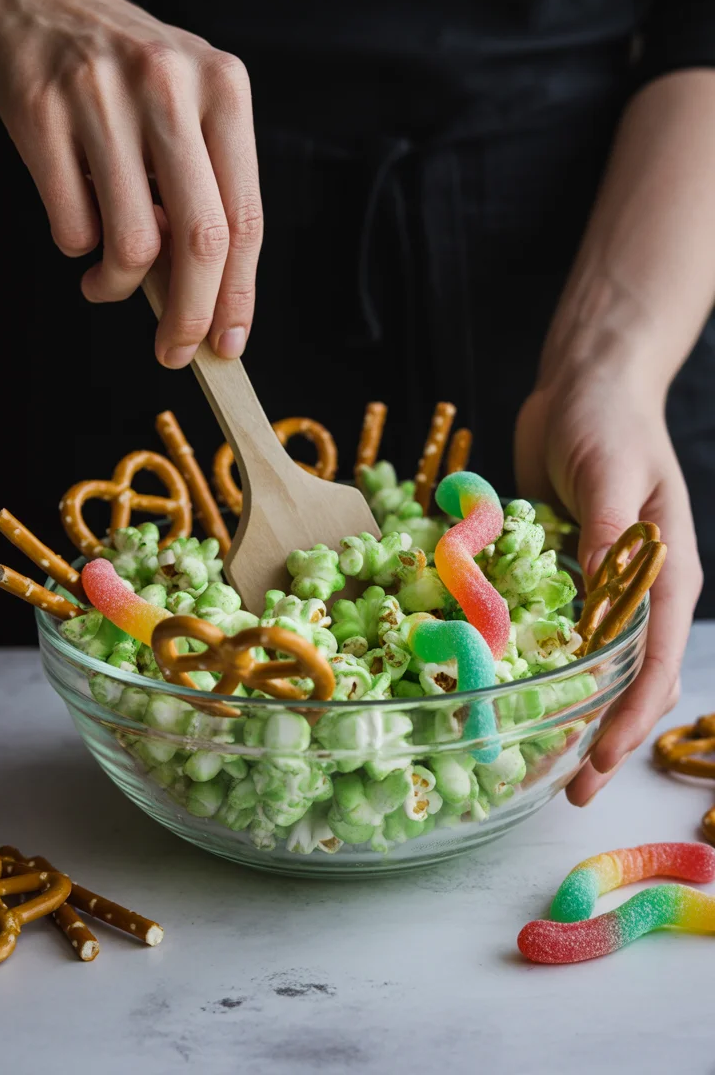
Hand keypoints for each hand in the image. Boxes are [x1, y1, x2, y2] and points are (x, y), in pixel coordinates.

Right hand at [0, 0, 261, 365]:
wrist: (33, 0)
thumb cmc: (124, 74)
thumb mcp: (185, 107)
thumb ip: (204, 189)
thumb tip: (208, 298)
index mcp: (223, 86)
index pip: (245, 216)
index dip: (240, 293)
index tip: (230, 342)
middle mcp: (169, 84)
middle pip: (200, 238)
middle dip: (189, 314)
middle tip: (174, 350)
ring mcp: (101, 95)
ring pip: (131, 243)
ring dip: (120, 287)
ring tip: (107, 283)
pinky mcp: (40, 112)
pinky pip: (71, 227)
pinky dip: (78, 250)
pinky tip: (78, 228)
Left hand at [515, 364, 701, 805]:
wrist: (583, 385)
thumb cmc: (610, 421)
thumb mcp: (612, 472)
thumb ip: (611, 533)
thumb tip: (603, 598)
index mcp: (667, 572)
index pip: (657, 661)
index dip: (631, 716)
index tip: (599, 759)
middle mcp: (637, 590)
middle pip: (629, 679)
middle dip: (602, 734)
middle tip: (565, 785)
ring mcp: (599, 585)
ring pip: (591, 666)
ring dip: (568, 710)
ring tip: (533, 756)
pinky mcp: (562, 572)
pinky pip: (552, 630)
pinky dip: (536, 664)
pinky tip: (504, 691)